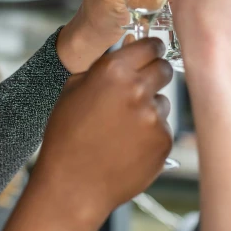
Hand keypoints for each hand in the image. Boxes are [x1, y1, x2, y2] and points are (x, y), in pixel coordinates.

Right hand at [32, 38, 172, 223]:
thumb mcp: (73, 90)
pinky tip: (128, 145)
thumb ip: (102, 67)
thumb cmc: (67, 137)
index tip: (152, 52)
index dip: (152, 48)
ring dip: (150, 108)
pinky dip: (150, 134)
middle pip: (164, 69)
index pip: (151, 45)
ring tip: (123, 128)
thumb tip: (126, 51)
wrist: (73, 185)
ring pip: (163, 101)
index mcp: (114, 71)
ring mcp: (154, 117)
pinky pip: (163, 128)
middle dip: (154, 75)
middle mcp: (138, 89)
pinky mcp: (163, 141)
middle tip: (140, 89)